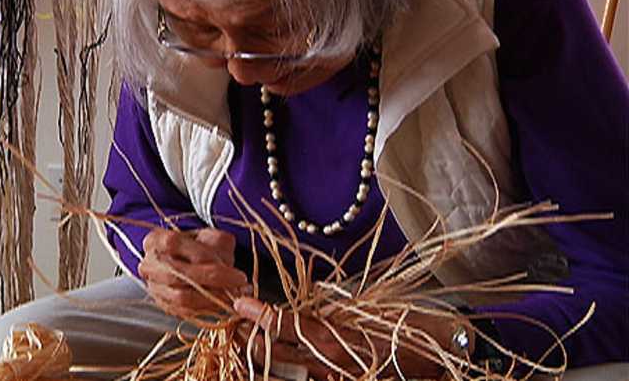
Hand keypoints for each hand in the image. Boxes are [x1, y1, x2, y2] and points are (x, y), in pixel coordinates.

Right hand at [139, 228, 248, 317]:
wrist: (186, 260)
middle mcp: (149, 264)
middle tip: (238, 286)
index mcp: (155, 240)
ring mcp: (153, 287)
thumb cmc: (198, 245)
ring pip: (181, 298)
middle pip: (180, 276)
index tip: (237, 273)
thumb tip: (227, 265)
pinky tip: (220, 303)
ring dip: (210, 300)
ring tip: (231, 296)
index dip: (206, 258)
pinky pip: (183, 312)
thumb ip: (218, 243)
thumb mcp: (210, 235)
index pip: (177, 246)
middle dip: (213, 282)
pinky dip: (205, 309)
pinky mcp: (162, 304)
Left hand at [235, 297, 468, 378]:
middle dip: (251, 340)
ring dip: (264, 358)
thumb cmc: (406, 331)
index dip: (261, 314)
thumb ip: (331, 316)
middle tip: (237, 326)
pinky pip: (308, 379)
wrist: (438, 360)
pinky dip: (292, 371)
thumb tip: (306, 312)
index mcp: (335, 339)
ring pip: (286, 373)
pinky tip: (275, 364)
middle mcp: (328, 365)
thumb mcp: (367, 314)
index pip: (287, 326)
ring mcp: (332, 380)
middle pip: (275, 355)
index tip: (242, 303)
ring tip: (249, 342)